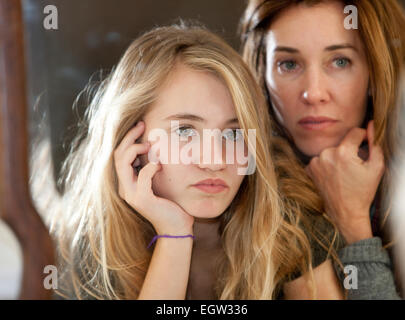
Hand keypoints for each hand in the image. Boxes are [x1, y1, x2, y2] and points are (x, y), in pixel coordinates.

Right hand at [113, 121, 193, 234]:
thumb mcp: (158, 182)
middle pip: (118, 155)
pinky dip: (151, 166)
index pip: (119, 155)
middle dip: (129, 137)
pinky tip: (160, 164)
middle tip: (142, 125)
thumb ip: (151, 168)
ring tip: (149, 144)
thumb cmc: (170, 204)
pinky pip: (143, 177)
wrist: (176, 228)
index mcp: (127, 183)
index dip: (128, 138)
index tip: (140, 126)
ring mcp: (132, 194)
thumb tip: (155, 147)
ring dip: (135, 149)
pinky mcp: (142, 199)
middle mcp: (125, 188)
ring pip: (123, 163)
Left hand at [305, 121, 384, 243]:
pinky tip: (334, 175)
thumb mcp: (376, 167)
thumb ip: (375, 143)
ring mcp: (315, 162)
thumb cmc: (363, 191)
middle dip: (350, 150)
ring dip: (337, 156)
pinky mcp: (309, 169)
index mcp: (343, 152)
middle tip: (355, 166)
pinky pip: (321, 159)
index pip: (355, 132)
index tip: (365, 146)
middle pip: (342, 142)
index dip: (363, 137)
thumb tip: (372, 125)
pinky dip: (327, 164)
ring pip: (331, 150)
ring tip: (344, 173)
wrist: (346, 211)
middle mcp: (325, 154)